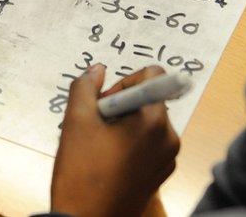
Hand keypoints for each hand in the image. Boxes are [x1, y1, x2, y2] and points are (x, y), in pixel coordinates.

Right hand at [51, 65, 179, 216]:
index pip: (153, 76)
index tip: (103, 101)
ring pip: (146, 122)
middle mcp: (169, 138)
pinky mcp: (160, 174)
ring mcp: (167, 158)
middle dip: (120, 104)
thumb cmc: (82, 173)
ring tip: (97, 143)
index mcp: (154, 121)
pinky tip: (106, 159)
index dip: (123, 80)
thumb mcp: (76, 120)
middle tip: (95, 123)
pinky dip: (128, 142)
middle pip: (148, 100)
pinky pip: (148, 144)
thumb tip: (97, 70)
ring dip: (122, 123)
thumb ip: (85, 86)